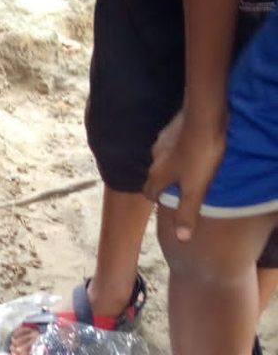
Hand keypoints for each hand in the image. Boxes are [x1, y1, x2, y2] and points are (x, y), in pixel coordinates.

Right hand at [144, 108, 226, 240]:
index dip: (159, 200)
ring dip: (173, 164)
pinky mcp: (172, 127)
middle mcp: (154, 159)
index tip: (172, 202)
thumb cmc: (200, 155)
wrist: (204, 115)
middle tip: (184, 186)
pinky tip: (194, 146)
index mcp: (156, 176)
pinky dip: (180, 148)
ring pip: (164, 158)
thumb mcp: (196, 189)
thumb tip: (181, 238)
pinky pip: (173, 142)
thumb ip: (187, 213)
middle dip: (166, 182)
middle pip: (156, 176)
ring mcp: (162, 140)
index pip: (150, 194)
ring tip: (191, 166)